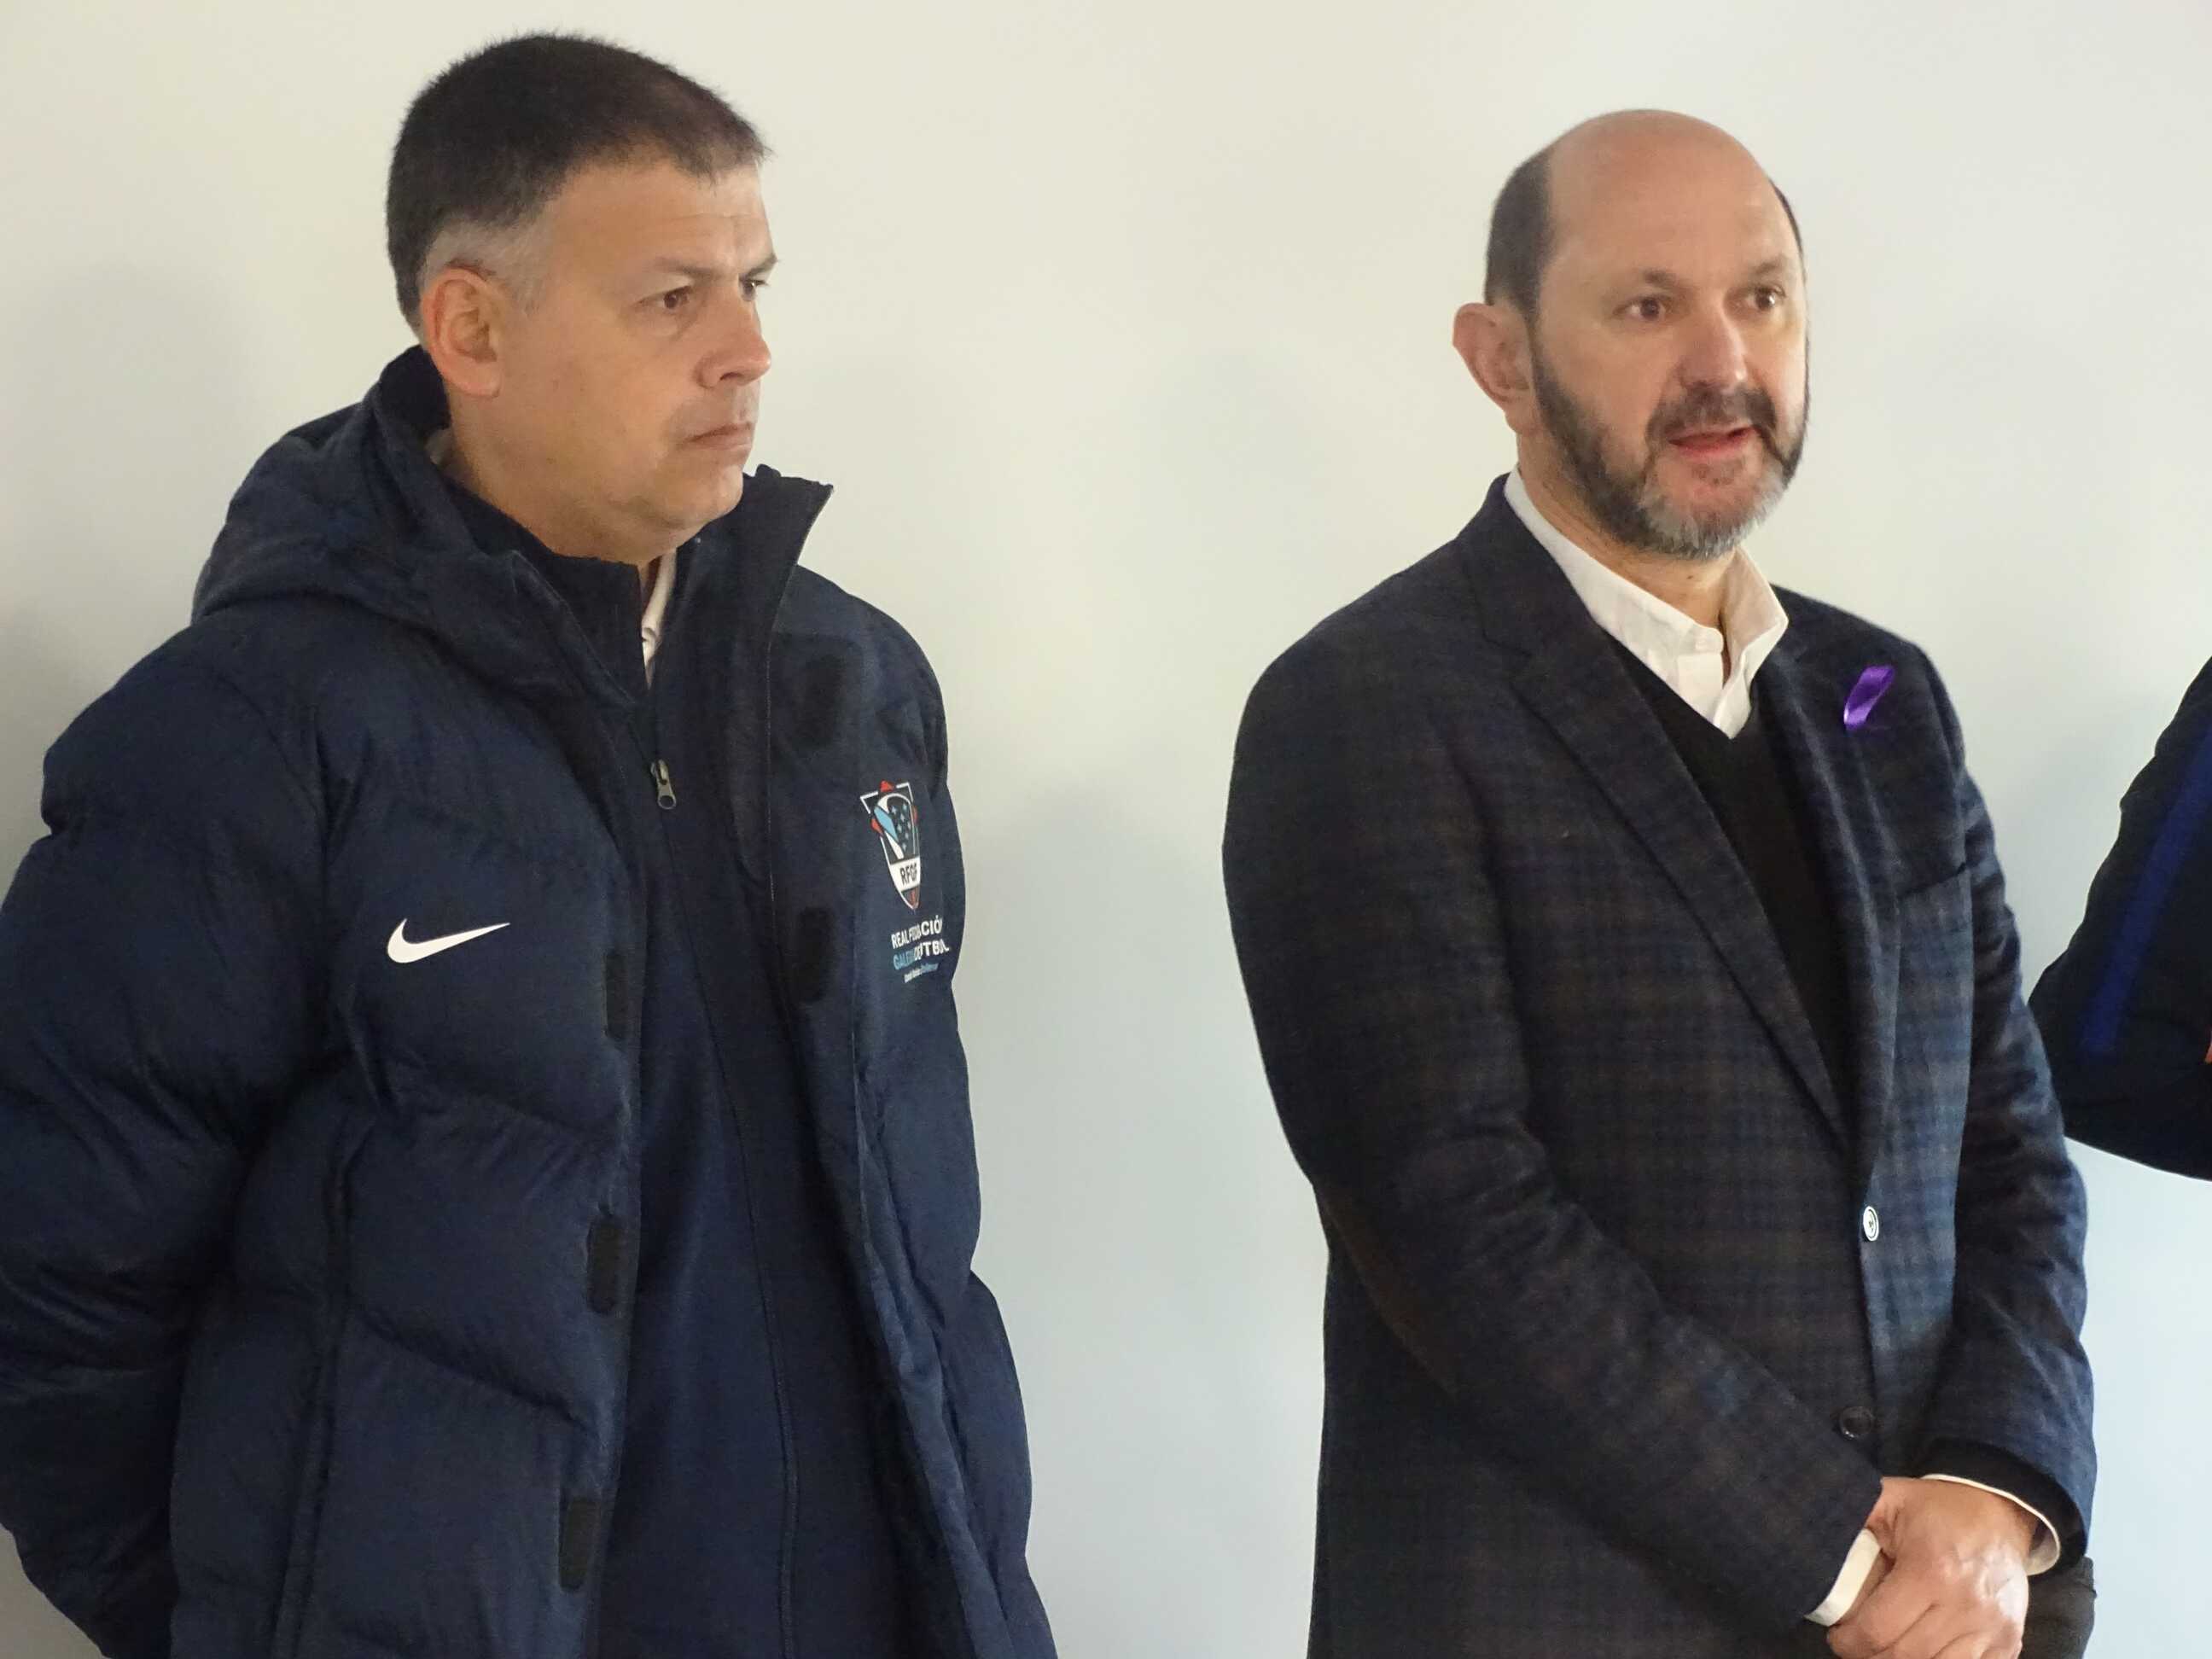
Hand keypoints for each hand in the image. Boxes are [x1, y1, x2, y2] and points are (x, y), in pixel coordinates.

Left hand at [1826, 1477, 2032, 1658]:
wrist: (2000, 1514)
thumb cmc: (1938, 1509)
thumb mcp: (1891, 1499)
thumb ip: (1854, 1516)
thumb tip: (1812, 1534)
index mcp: (1930, 1571)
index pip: (1877, 1630)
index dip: (1849, 1641)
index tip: (1838, 1636)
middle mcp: (1964, 1606)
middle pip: (1904, 1657)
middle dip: (1871, 1656)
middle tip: (1858, 1645)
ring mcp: (1992, 1629)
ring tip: (1887, 1650)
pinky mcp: (2010, 1642)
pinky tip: (1922, 1653)